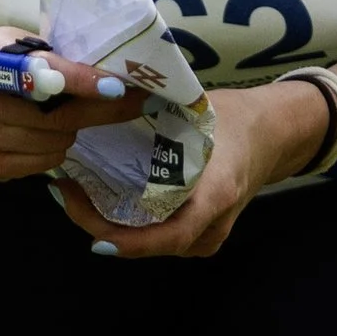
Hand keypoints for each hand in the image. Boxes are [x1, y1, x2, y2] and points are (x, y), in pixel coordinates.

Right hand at [0, 23, 145, 180]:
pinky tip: (40, 135)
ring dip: (67, 130)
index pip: (39, 72)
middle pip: (56, 117)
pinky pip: (43, 164)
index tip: (115, 86)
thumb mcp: (18, 43)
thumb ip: (54, 59)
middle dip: (91, 109)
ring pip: (55, 144)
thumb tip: (114, 80)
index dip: (79, 80)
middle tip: (109, 99)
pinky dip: (52, 151)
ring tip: (54, 115)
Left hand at [53, 77, 330, 259]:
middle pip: (151, 244)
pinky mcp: (200, 236)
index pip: (170, 236)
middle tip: (63, 192)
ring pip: (151, 243)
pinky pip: (158, 238)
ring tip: (74, 193)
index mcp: (216, 193)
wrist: (273, 135)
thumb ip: (154, 109)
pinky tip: (99, 201)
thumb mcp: (197, 110)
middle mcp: (212, 225)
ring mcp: (208, 236)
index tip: (91, 227)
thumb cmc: (233, 119)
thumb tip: (99, 91)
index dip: (127, 240)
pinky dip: (127, 225)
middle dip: (101, 224)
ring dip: (109, 225)